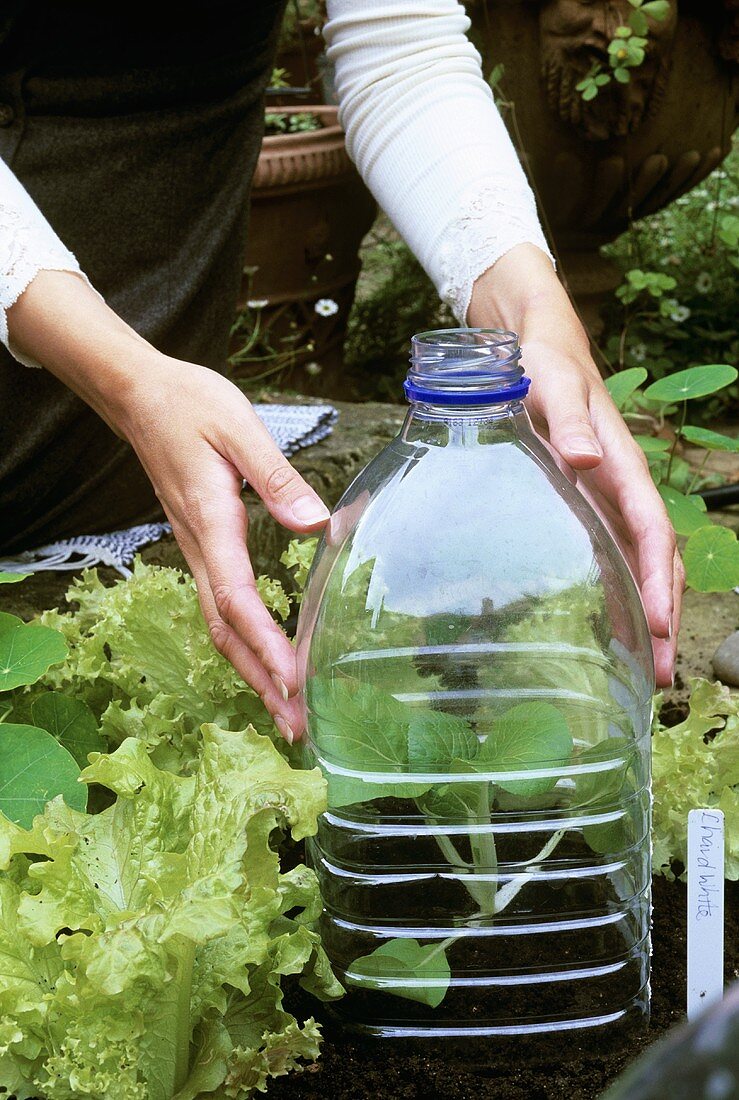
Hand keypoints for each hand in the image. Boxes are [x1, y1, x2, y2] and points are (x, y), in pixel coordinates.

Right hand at [121, 357, 329, 740]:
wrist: (139, 396)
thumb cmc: (189, 405)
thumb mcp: (239, 427)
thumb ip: (277, 476)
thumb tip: (316, 522)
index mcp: (211, 521)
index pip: (237, 598)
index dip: (266, 645)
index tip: (295, 682)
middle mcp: (199, 546)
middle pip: (225, 632)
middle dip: (260, 682)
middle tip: (296, 726)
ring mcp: (196, 549)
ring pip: (220, 626)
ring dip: (253, 671)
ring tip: (287, 711)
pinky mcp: (202, 545)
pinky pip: (220, 607)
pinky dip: (244, 644)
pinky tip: (266, 660)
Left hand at [468, 245, 682, 687]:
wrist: (535, 343)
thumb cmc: (542, 361)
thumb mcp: (550, 381)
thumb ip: (569, 418)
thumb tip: (584, 459)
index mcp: (618, 461)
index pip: (649, 527)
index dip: (656, 577)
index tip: (658, 624)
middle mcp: (618, 484)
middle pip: (654, 557)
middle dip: (661, 613)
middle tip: (659, 674)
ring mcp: (604, 495)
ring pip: (638, 560)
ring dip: (647, 611)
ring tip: (645, 668)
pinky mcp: (585, 500)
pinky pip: (613, 552)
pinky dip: (621, 591)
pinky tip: (611, 626)